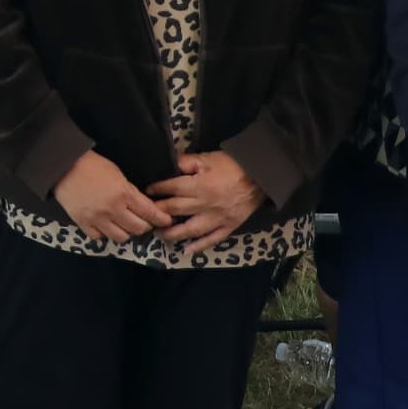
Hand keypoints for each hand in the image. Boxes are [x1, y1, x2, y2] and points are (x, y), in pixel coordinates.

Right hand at [52, 149, 169, 241]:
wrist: (63, 166)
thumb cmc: (92, 164)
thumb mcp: (117, 173)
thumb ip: (130, 191)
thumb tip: (142, 205)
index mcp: (123, 194)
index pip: (149, 212)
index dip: (161, 218)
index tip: (166, 220)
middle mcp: (113, 210)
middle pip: (138, 228)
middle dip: (145, 225)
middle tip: (145, 221)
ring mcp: (97, 219)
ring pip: (121, 237)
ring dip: (126, 232)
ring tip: (125, 225)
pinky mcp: (83, 223)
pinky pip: (100, 237)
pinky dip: (105, 233)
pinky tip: (105, 226)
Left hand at [146, 148, 261, 252]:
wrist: (261, 176)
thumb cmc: (232, 165)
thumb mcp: (207, 158)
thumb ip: (186, 162)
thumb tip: (167, 166)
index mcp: (199, 185)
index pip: (171, 188)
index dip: (157, 190)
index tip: (146, 192)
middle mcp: (205, 204)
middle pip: (176, 210)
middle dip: (159, 213)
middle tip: (146, 216)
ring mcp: (217, 218)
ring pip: (190, 230)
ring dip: (173, 234)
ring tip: (160, 234)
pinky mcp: (228, 227)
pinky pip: (212, 240)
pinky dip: (199, 246)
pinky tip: (186, 250)